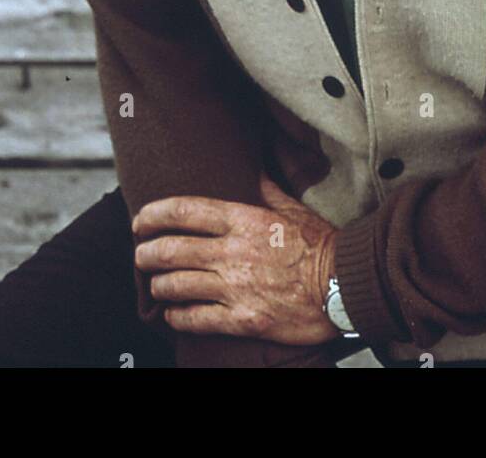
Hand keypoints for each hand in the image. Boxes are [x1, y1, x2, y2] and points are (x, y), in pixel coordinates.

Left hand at [132, 170, 339, 344]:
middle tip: (140, 255)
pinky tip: (173, 314)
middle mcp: (234, 251)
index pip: (185, 211)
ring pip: (178, 285)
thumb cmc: (321, 244)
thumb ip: (266, 187)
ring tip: (154, 284)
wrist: (345, 287)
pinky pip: (197, 319)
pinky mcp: (243, 319)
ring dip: (159, 285)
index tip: (140, 219)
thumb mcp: (293, 207)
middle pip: (173, 249)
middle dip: (147, 253)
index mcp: (244, 219)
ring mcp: (236, 287)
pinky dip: (178, 317)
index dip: (154, 214)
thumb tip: (252, 167)